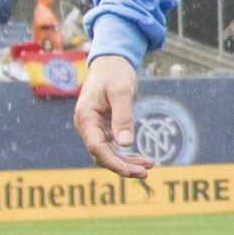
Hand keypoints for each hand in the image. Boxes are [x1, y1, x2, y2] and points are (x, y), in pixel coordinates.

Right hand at [71, 45, 148, 179]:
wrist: (111, 61)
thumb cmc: (115, 73)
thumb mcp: (121, 92)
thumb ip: (122, 117)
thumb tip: (125, 144)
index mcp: (85, 117)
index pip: (96, 147)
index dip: (112, 162)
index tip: (129, 171)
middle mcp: (86, 125)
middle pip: (101, 155)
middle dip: (122, 166)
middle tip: (145, 173)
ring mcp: (94, 128)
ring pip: (108, 153)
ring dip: (126, 162)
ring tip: (148, 168)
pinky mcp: (103, 127)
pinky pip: (113, 147)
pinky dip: (126, 154)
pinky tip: (142, 159)